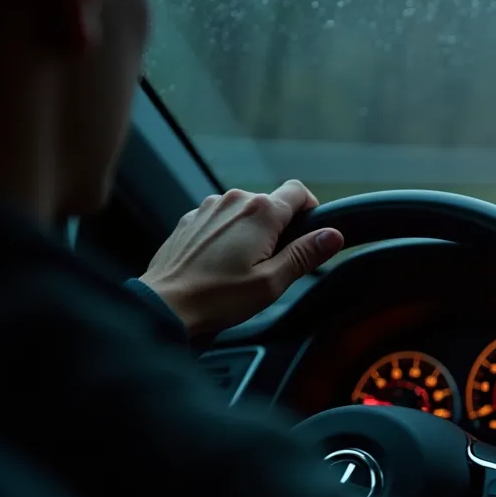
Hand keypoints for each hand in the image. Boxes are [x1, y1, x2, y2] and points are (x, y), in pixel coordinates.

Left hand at [139, 180, 343, 335]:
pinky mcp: (191, 218)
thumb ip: (305, 254)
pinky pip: (221, 219)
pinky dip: (227, 235)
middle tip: (272, 263)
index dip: (310, 211)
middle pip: (272, 202)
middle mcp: (235, 200)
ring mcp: (209, 207)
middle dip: (279, 227)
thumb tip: (333, 235)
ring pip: (245, 210)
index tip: (306, 236)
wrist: (162, 304)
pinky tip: (219, 263)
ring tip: (242, 266)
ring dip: (252, 231)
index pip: (299, 191)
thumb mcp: (272, 282)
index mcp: (261, 212)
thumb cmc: (217, 297)